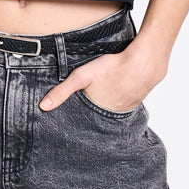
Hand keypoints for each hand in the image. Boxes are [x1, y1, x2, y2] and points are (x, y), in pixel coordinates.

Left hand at [37, 45, 163, 114]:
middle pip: (99, 118)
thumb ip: (62, 91)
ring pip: (112, 111)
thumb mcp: (81, 77)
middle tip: (87, 110)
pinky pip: (124, 103)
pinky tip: (117, 90)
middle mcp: (113, 116)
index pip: (85, 124)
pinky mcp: (136, 100)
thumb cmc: (112, 68)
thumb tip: (43, 107)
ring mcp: (127, 109)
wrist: (145, 62)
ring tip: (101, 99)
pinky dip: (119, 99)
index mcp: (98, 114)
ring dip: (107, 107)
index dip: (78, 123)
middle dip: (92, 116)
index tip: (71, 126)